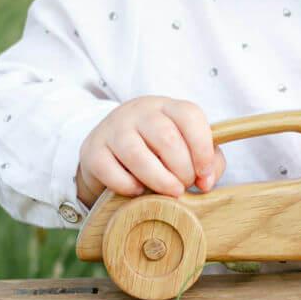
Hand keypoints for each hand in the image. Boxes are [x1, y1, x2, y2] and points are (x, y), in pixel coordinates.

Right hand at [76, 96, 226, 207]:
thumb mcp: (186, 148)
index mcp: (167, 107)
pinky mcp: (93, 151)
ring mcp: (113, 129)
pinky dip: (128, 186)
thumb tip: (207, 182)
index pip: (190, 116)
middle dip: (182, 169)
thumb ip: (208, 161)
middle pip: (167, 138)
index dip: (203, 148)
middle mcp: (139, 112)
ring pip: (138, 155)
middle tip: (184, 186)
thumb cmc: (156, 151)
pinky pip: (111, 171)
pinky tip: (138, 191)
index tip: (204, 175)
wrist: (108, 150)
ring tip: (170, 193)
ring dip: (160, 180)